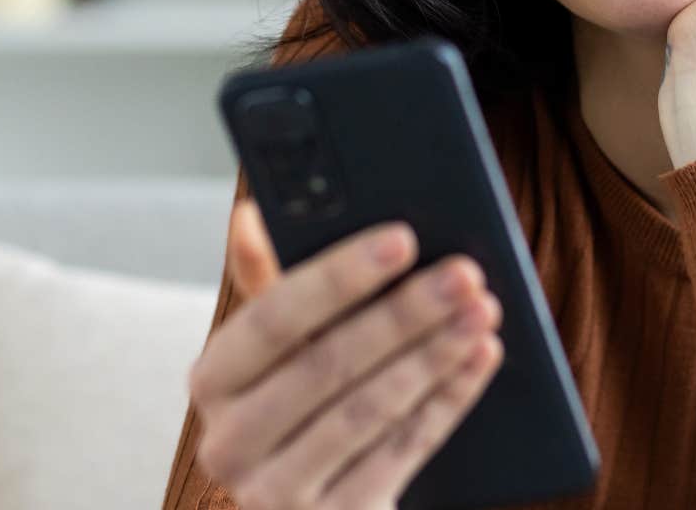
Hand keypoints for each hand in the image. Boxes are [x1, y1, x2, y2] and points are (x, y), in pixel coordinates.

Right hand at [186, 199, 504, 509]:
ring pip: (367, 411)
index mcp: (213, 380)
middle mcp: (229, 442)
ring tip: (483, 312)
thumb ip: (270, 286)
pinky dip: (447, 402)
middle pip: (327, 365)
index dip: (339, 277)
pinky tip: (479, 360)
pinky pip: (400, 455)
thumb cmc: (301, 407)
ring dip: (434, 356)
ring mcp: (274, 495)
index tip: (403, 238)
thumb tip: (249, 214)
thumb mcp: (278, 352)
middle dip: (405, 314)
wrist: (310, 509)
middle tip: (466, 273)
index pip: (272, 318)